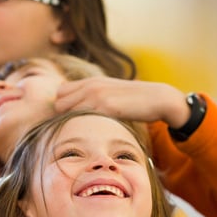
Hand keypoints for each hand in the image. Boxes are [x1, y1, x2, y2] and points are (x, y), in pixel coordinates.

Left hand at [54, 77, 189, 127]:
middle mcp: (90, 86)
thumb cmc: (134, 100)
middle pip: (58, 104)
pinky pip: (82, 118)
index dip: (63, 108)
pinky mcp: (106, 106)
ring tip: (85, 133)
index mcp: (90, 82)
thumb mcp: (110, 93)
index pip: (60, 93)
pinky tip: (94, 134)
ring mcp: (97, 95)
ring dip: (71, 125)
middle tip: (77, 129)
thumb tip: (79, 112)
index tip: (73, 120)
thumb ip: (94, 98)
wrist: (158, 98)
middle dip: (63, 118)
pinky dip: (83, 128)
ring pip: (66, 113)